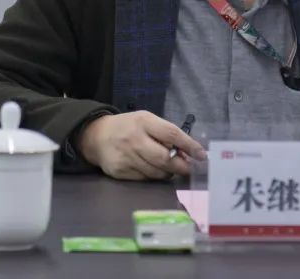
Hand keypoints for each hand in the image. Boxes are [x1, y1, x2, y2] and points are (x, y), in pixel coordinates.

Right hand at [77, 111, 206, 180]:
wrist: (97, 136)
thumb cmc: (129, 127)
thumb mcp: (147, 121)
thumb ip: (165, 134)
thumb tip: (188, 152)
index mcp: (144, 122)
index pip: (171, 134)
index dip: (189, 145)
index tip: (202, 155)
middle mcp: (134, 139)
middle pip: (165, 158)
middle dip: (181, 166)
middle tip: (189, 168)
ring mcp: (126, 157)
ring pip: (156, 172)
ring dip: (168, 172)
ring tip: (170, 167)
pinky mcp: (120, 171)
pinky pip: (144, 179)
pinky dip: (153, 176)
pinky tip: (152, 169)